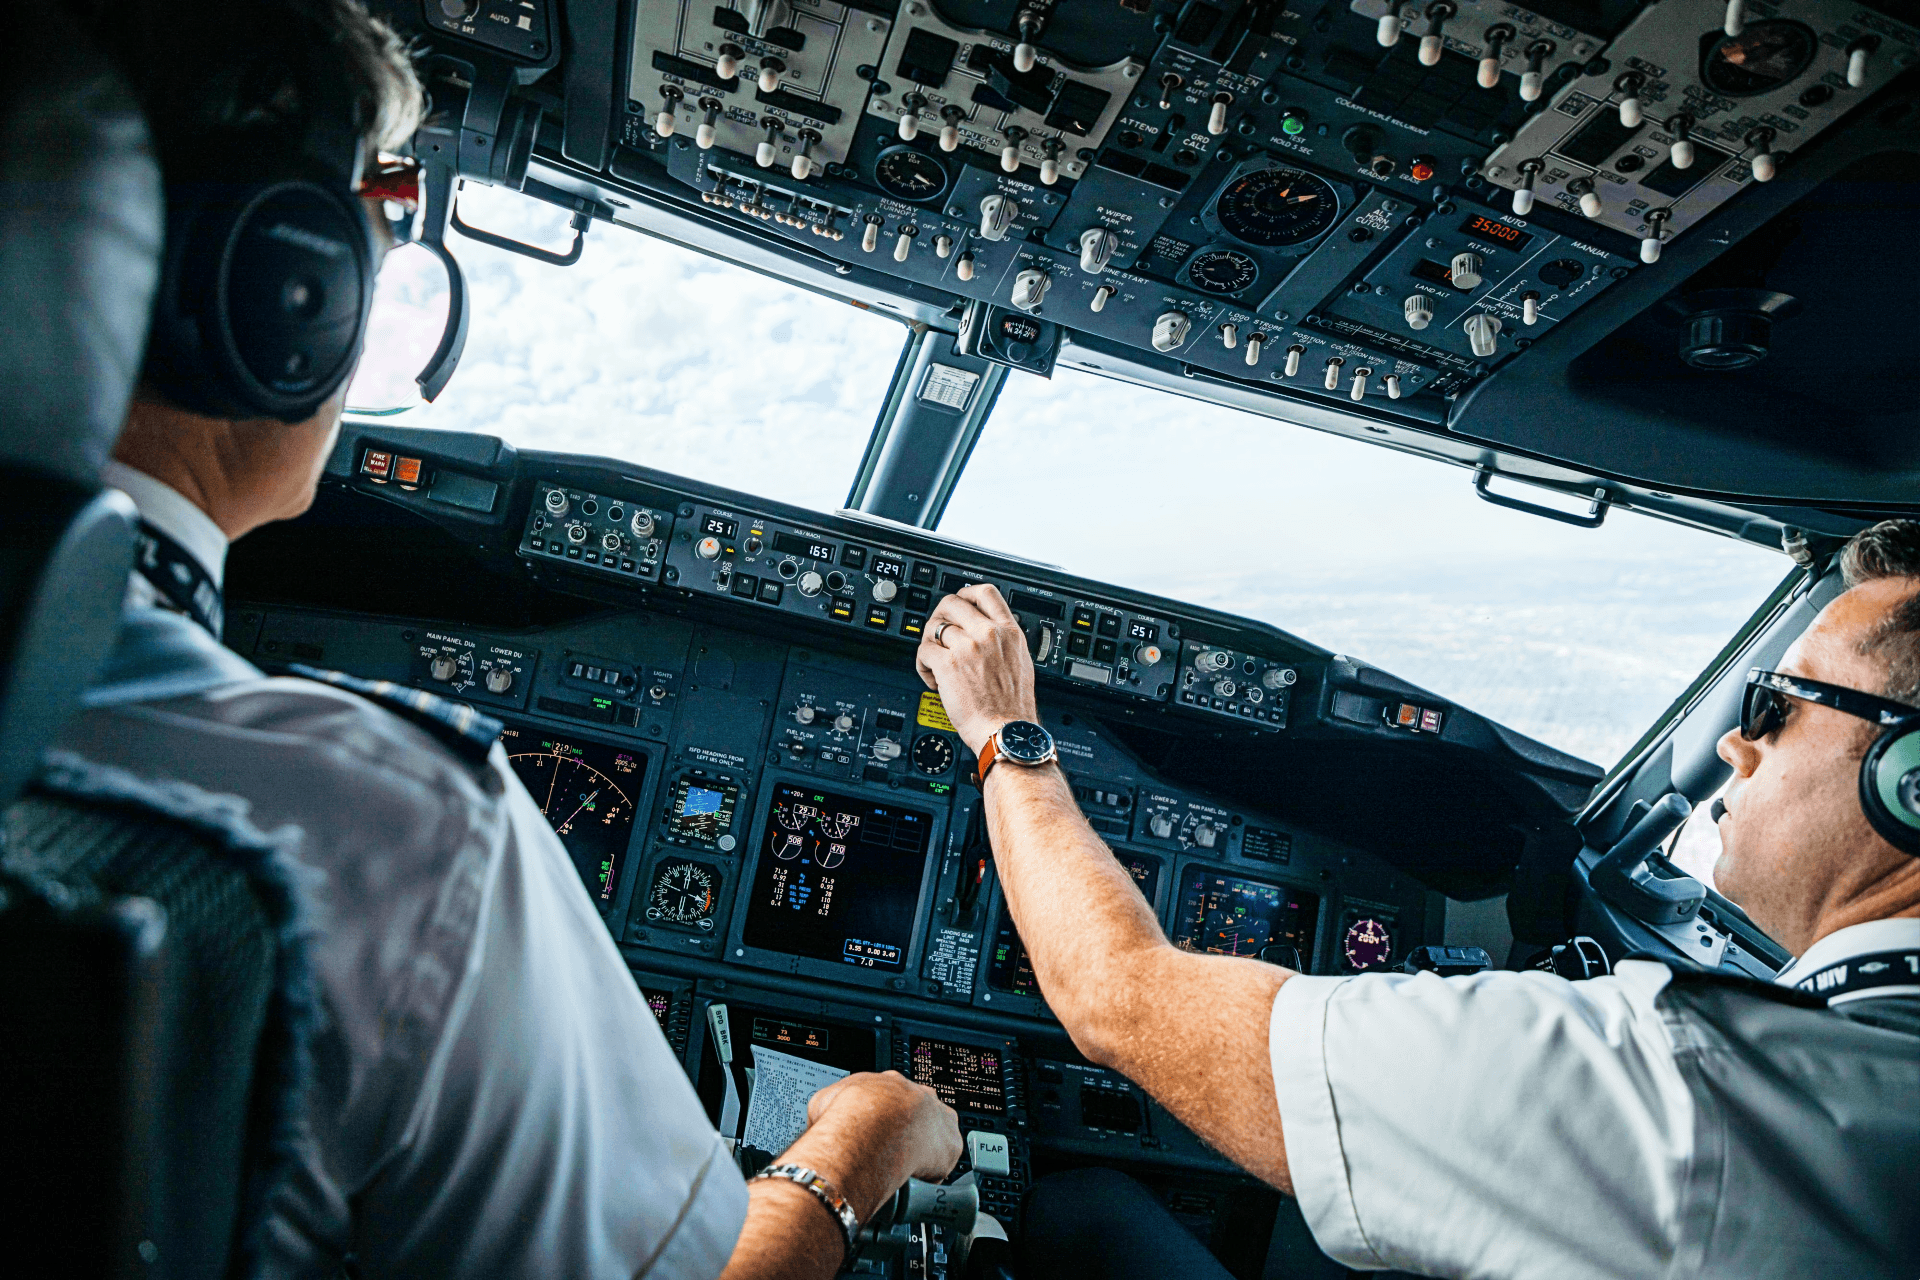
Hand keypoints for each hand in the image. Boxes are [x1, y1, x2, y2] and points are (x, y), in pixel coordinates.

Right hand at [805, 1071, 961, 1185]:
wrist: (874, 1125)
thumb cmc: (848, 1112)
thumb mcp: (823, 1101)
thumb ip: (828, 1108)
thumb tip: (819, 1121)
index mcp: (889, 1084)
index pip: (891, 1100)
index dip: (881, 1119)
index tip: (873, 1134)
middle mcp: (918, 1095)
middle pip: (918, 1115)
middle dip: (906, 1133)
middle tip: (888, 1154)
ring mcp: (939, 1118)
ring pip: (934, 1136)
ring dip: (922, 1151)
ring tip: (901, 1172)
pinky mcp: (951, 1143)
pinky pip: (944, 1162)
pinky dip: (931, 1174)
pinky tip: (915, 1183)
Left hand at [914, 584, 1038, 755]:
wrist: (1006, 730)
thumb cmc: (1013, 708)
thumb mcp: (1020, 663)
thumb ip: (1002, 643)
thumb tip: (985, 634)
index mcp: (1009, 632)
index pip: (986, 593)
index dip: (966, 593)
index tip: (959, 601)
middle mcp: (988, 634)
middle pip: (952, 603)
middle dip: (940, 617)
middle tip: (938, 635)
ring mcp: (967, 647)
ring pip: (934, 627)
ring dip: (930, 644)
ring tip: (935, 663)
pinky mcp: (948, 664)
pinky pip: (923, 650)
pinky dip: (923, 664)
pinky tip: (933, 678)